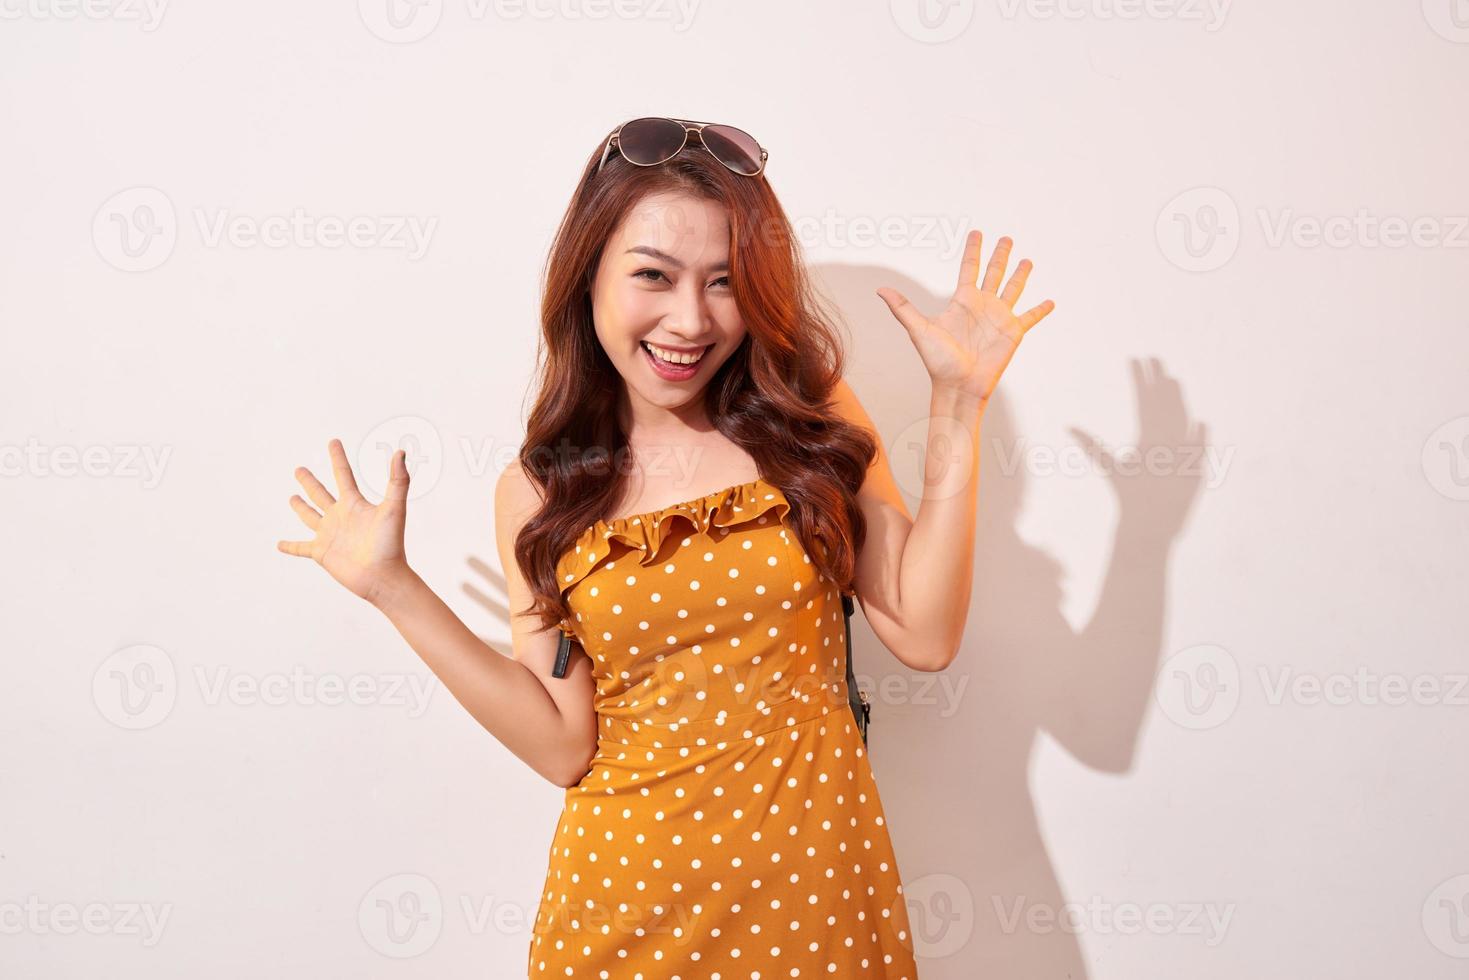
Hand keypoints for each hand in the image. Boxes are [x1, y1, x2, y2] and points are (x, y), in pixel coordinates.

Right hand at [277, 438, 412, 604]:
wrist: (383, 576)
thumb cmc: (391, 543)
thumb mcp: (394, 508)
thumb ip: (398, 480)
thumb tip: (401, 452)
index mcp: (354, 504)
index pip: (343, 474)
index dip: (337, 457)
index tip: (333, 441)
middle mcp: (340, 517)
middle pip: (321, 493)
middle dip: (309, 481)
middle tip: (299, 469)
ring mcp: (330, 535)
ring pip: (310, 517)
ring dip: (300, 507)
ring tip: (292, 498)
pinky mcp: (321, 553)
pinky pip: (301, 548)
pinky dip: (290, 546)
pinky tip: (279, 544)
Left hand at [876, 229, 1055, 402]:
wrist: (958, 386)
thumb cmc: (938, 361)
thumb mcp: (919, 330)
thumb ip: (903, 308)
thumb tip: (880, 290)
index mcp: (962, 301)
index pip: (969, 268)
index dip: (973, 250)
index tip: (977, 233)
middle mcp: (982, 306)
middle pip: (994, 272)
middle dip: (1000, 255)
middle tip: (1006, 238)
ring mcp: (999, 318)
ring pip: (1013, 289)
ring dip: (1021, 275)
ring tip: (1027, 260)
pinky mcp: (1013, 332)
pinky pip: (1030, 317)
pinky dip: (1041, 309)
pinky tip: (1050, 301)